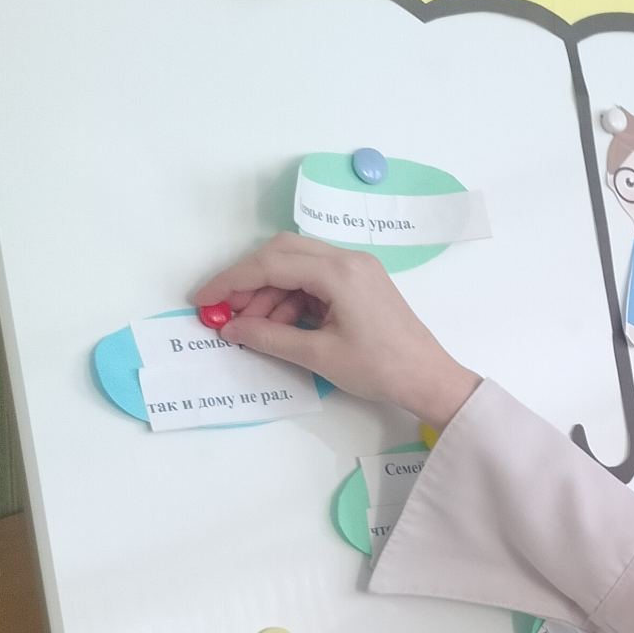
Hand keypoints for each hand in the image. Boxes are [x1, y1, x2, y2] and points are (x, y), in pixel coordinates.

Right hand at [192, 233, 479, 427]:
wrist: (429, 379)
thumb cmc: (381, 369)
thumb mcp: (319, 356)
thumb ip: (270, 337)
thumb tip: (232, 329)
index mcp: (339, 272)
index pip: (270, 264)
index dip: (230, 281)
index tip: (203, 300)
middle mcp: (348, 260)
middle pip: (282, 253)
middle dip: (249, 281)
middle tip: (226, 312)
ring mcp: (358, 269)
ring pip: (297, 266)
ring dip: (270, 292)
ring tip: (253, 327)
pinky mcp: (362, 283)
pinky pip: (316, 279)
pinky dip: (293, 297)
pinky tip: (280, 324)